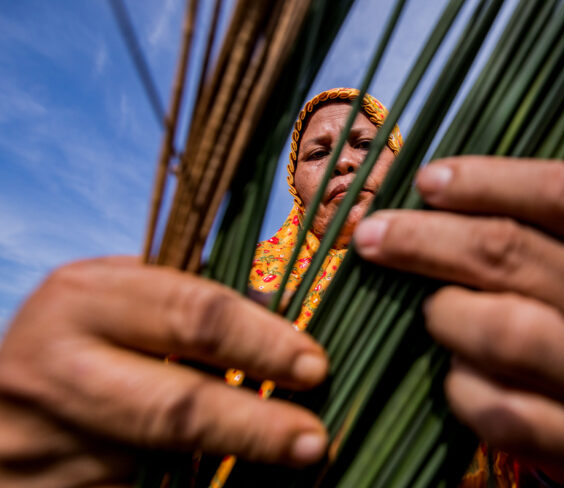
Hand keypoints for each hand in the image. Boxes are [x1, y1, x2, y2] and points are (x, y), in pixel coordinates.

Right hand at [0, 257, 328, 486]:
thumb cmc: (77, 340)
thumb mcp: (116, 299)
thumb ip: (187, 302)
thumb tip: (280, 316)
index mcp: (80, 299)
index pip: (193, 317)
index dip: (262, 343)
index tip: (314, 366)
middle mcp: (56, 369)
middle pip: (176, 407)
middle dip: (256, 426)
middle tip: (314, 437)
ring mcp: (44, 444)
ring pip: (161, 465)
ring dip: (234, 465)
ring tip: (289, 457)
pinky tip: (235, 481)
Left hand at [353, 157, 563, 486]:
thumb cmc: (557, 324)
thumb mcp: (555, 268)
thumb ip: (504, 227)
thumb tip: (408, 191)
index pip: (563, 194)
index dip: (486, 180)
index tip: (424, 180)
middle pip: (515, 253)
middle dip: (427, 239)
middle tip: (373, 236)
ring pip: (507, 330)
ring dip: (447, 315)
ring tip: (432, 315)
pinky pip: (500, 408)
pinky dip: (460, 389)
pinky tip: (454, 377)